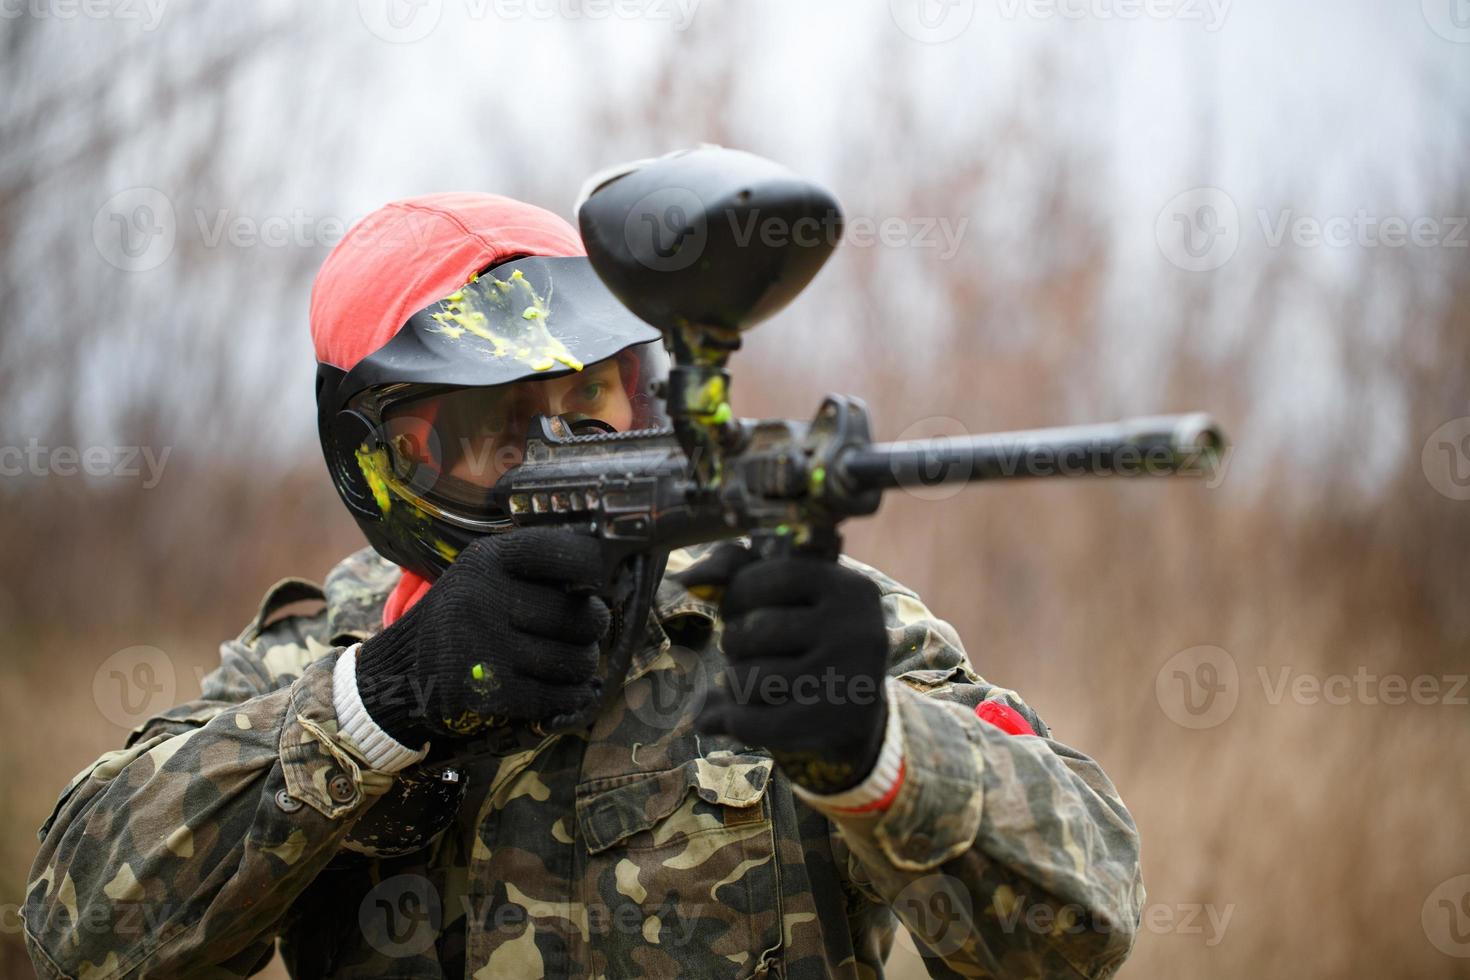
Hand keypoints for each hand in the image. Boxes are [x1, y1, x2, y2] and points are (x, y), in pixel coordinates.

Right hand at [355, 528, 610, 741]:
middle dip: (592, 631)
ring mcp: (483, 644)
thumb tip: (610, 581)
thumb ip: (535, 573)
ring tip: (570, 664)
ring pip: (576, 661)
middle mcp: (485, 596)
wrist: (400, 674)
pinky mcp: (484, 691)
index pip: (568, 554)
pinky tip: (563, 693)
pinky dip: (569, 699)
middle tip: (582, 635)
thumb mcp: (484, 578)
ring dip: (583, 668)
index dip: (597, 570)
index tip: (598, 585)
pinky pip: (556, 697)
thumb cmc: (462, 620)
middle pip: (582, 617)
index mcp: (488, 559)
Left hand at [685, 542, 889, 793]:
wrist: (857, 703)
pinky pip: (753, 722)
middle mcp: (853, 629)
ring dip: (734, 682)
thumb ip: (734, 565)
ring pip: (749, 678)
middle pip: (756, 631)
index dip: (738, 595)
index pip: (772, 578)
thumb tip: (690, 579)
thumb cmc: (808, 633)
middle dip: (735, 642)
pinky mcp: (830, 724)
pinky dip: (736, 719)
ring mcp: (845, 678)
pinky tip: (743, 714)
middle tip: (748, 650)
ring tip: (750, 680)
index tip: (739, 609)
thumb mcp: (786, 589)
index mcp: (847, 586)